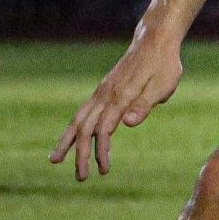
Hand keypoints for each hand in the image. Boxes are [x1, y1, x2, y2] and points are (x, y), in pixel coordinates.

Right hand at [50, 35, 184, 180]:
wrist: (154, 41)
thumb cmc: (164, 65)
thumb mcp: (163, 85)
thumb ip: (145, 105)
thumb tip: (127, 124)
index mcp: (120, 97)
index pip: (104, 129)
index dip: (100, 150)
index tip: (102, 169)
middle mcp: (106, 95)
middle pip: (85, 128)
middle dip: (80, 154)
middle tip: (80, 178)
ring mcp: (102, 93)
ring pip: (78, 120)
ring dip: (67, 142)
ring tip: (54, 161)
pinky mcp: (103, 91)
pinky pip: (83, 112)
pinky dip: (74, 128)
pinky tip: (70, 139)